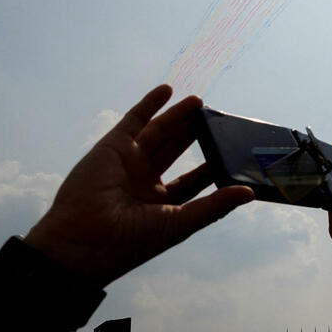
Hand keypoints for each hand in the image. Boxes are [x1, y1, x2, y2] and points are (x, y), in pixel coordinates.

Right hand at [25, 84, 253, 285]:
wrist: (82, 241)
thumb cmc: (131, 241)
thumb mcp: (179, 223)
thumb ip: (214, 206)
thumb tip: (249, 193)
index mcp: (161, 204)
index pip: (191, 181)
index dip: (210, 166)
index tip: (231, 153)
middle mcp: (144, 182)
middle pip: (176, 151)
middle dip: (195, 133)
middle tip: (216, 117)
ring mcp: (128, 163)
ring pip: (159, 132)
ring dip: (178, 116)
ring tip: (199, 101)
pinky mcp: (112, 147)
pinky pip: (134, 120)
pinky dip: (150, 104)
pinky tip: (167, 90)